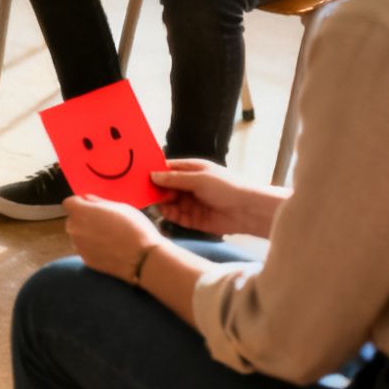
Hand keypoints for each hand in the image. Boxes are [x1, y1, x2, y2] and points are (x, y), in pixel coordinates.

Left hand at [62, 194, 164, 281]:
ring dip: (88, 234)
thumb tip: (87, 199)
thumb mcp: (119, 206)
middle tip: (104, 222)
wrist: (143, 259)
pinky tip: (110, 248)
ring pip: (79, 235)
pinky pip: (85, 249)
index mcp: (81, 212)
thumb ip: (98, 201)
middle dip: (84, 219)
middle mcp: (75, 229)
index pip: (69, 203)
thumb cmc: (134, 228)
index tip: (92, 206)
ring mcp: (79, 246)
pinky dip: (93, 248)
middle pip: (73, 219)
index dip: (80, 203)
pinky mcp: (86, 260)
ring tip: (109, 237)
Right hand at [152, 159, 283, 238]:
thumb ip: (175, 178)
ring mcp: (191, 203)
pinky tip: (166, 213)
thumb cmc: (227, 188)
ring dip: (162, 203)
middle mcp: (189, 186)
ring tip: (158, 204)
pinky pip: (177, 217)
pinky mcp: (194, 220)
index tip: (139, 177)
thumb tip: (152, 175)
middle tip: (146, 193)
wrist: (249, 211)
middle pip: (165, 187)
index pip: (168, 169)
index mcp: (192, 170)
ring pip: (169, 203)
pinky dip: (170, 215)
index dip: (154, 172)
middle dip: (156, 190)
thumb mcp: (199, 178)